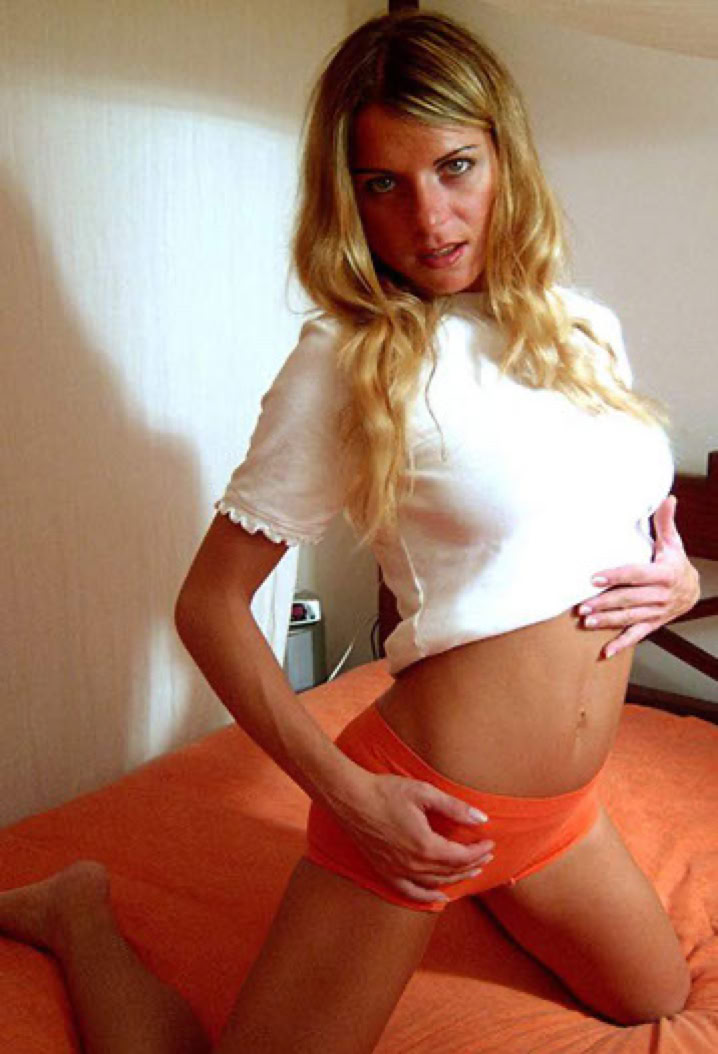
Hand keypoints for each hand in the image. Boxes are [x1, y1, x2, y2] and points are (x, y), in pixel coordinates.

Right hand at [335, 771, 493, 905]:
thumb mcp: (425, 793)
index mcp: (425, 845)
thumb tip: (481, 818)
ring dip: (456, 879)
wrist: (351, 798)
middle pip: (451, 871)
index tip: (490, 843)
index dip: (478, 851)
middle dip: (472, 864)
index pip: (461, 856)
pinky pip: (411, 892)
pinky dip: (428, 898)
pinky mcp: (385, 871)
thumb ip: (455, 808)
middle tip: (485, 856)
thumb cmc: (387, 791)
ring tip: (471, 872)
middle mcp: (413, 864)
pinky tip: (440, 897)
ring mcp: (398, 871)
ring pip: (435, 883)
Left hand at [577, 495, 700, 659]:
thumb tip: (667, 498)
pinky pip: (636, 636)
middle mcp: (660, 595)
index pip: (636, 574)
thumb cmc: (675, 562)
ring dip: (607, 621)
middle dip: (605, 603)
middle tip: (581, 606)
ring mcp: (656, 612)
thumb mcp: (673, 542)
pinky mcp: (653, 624)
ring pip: (630, 617)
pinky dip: (621, 645)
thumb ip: (665, 523)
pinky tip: (605, 652)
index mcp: (663, 573)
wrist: (693, 589)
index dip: (615, 576)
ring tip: (586, 622)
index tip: (594, 578)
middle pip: (629, 599)